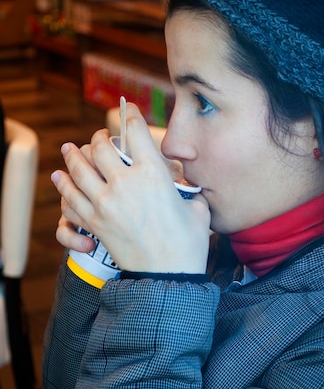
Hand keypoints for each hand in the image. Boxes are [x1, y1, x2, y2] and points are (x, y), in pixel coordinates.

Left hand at [51, 104, 210, 273]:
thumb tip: (181, 181)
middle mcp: (124, 183)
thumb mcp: (197, 208)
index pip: (135, 132)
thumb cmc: (189, 243)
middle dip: (100, 138)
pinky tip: (62, 181)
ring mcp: (105, 203)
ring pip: (78, 170)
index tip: (127, 110)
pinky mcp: (94, 223)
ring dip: (73, 157)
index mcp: (153, 174)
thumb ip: (186, 189)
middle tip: (101, 138)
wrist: (168, 277)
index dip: (130, 115)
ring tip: (70, 150)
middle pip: (100, 147)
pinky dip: (64, 188)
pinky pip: (71, 200)